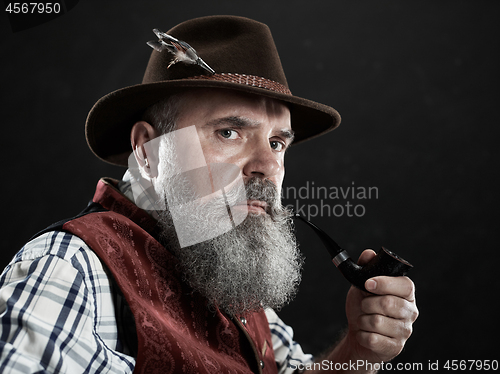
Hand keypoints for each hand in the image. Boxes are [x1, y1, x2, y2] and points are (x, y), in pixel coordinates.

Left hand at [343, 249, 418, 363]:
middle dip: (367, 303)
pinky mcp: (396, 347)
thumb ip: (366, 268)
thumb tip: (369, 253)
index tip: (367, 284)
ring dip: (362, 320)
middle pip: (389, 303)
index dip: (385, 283)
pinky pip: (373, 339)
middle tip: (363, 305)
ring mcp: (405, 331)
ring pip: (377, 322)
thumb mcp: (362, 285)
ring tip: (364, 319)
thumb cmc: (363, 307)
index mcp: (406, 294)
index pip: (405, 285)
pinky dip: (362, 334)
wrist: (358, 333)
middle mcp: (410, 312)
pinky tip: (365, 333)